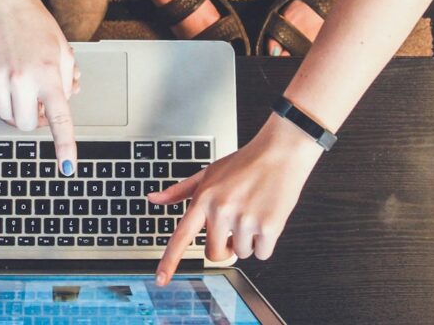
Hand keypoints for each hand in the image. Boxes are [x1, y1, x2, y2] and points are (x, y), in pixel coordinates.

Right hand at [0, 0, 78, 174]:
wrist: (3, 5)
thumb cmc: (36, 25)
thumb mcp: (62, 51)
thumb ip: (66, 81)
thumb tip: (63, 104)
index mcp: (49, 75)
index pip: (60, 119)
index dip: (64, 146)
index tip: (67, 166)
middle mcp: (23, 79)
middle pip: (25, 124)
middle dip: (31, 118)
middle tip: (35, 100)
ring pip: (6, 114)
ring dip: (15, 105)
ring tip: (19, 80)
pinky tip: (3, 71)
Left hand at [149, 114, 323, 284]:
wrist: (280, 152)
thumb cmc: (244, 163)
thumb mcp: (207, 173)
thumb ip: (179, 191)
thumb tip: (153, 199)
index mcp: (204, 199)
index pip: (181, 236)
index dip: (169, 260)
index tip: (161, 280)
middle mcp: (222, 211)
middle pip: (214, 254)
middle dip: (224, 247)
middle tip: (234, 228)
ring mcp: (245, 220)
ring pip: (241, 253)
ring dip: (248, 241)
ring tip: (253, 213)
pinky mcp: (269, 226)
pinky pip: (262, 253)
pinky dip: (265, 243)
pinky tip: (266, 218)